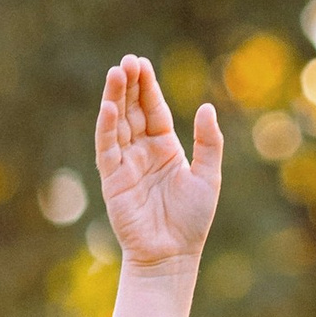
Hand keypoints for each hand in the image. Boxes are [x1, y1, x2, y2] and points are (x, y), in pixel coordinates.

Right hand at [94, 55, 222, 268]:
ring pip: (117, 123)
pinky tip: (109, 107)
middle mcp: (142, 151)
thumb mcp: (208, 178)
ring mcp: (125, 164)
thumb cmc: (192, 221)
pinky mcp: (113, 179)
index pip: (153, 109)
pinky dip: (106, 127)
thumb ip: (208, 143)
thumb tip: (207, 107)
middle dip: (129, 85)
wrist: (172, 256)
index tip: (141, 63)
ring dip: (115, 98)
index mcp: (165, 147)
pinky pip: (107, 148)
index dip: (147, 86)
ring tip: (116, 73)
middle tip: (127, 61)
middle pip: (132, 110)